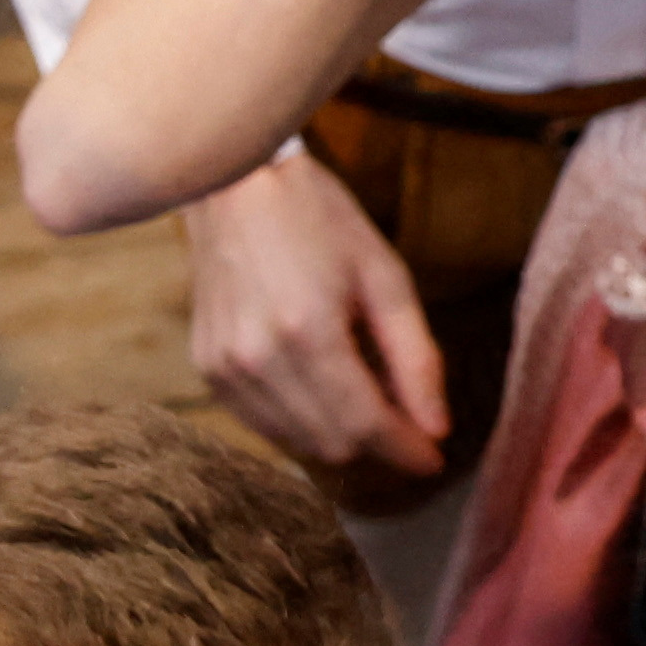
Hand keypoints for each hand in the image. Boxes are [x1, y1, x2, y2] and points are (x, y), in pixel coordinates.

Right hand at [179, 148, 446, 484]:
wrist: (236, 187)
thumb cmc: (318, 220)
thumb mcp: (385, 278)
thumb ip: (416, 358)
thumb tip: (437, 428)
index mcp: (309, 333)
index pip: (365, 425)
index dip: (405, 450)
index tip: (434, 457)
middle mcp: (259, 360)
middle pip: (332, 443)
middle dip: (376, 443)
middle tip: (405, 418)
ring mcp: (226, 368)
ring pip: (297, 442)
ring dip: (338, 434)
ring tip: (363, 393)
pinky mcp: (208, 369)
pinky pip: (263, 423)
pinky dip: (300, 420)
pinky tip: (319, 386)